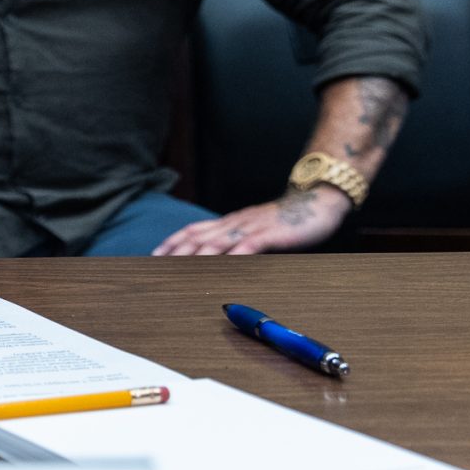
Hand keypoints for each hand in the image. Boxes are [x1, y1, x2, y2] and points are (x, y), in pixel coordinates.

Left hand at [154, 186, 350, 256]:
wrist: (317, 200)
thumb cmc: (285, 221)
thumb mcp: (255, 230)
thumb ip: (237, 243)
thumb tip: (216, 261)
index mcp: (229, 222)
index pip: (192, 231)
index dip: (172, 243)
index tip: (152, 256)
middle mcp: (235, 223)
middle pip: (198, 237)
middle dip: (175, 252)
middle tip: (155, 266)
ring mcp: (252, 227)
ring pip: (218, 241)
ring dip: (197, 255)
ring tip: (179, 269)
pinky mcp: (271, 233)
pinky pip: (250, 244)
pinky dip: (234, 255)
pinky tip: (223, 265)